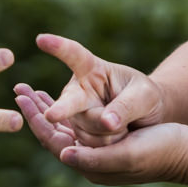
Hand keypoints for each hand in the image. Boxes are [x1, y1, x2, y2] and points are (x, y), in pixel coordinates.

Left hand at [18, 84, 187, 185]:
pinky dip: (67, 111)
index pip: (53, 142)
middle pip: (54, 136)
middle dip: (35, 112)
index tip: (21, 97)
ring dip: (48, 109)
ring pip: (65, 129)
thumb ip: (95, 158)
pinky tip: (59, 98)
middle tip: (19, 89)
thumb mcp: (128, 154)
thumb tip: (63, 154)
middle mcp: (89, 163)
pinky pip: (79, 126)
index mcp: (90, 167)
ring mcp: (98, 154)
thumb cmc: (162, 150)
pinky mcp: (109, 144)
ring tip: (31, 90)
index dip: (35, 119)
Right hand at [27, 33, 165, 146]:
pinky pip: (86, 146)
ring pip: (85, 130)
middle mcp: (77, 91)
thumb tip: (106, 123)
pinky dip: (104, 147)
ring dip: (109, 134)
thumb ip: (126, 106)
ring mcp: (74, 115)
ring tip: (126, 127)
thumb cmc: (145, 98)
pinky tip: (115, 138)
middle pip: (72, 104)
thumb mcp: (145, 96)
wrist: (145, 120)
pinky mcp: (77, 135)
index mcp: (92, 70)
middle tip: (51, 116)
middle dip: (60, 109)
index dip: (59, 48)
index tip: (42, 39)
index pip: (75, 56)